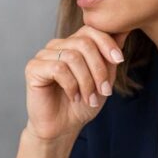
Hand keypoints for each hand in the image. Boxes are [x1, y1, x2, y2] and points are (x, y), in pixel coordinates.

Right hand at [24, 26, 129, 141]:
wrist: (63, 127)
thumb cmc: (82, 104)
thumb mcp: (104, 79)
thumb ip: (110, 57)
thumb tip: (124, 31)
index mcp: (73, 44)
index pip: (90, 30)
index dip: (107, 43)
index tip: (119, 60)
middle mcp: (57, 46)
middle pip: (84, 43)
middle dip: (99, 69)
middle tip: (105, 91)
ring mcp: (44, 55)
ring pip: (73, 57)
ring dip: (86, 82)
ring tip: (89, 99)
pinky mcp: (33, 68)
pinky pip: (58, 68)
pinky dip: (71, 85)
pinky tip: (73, 97)